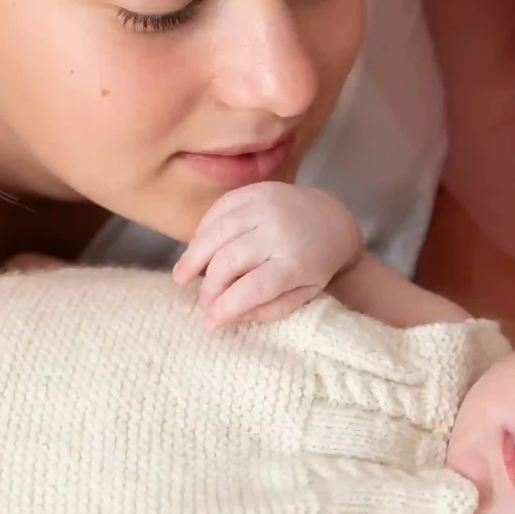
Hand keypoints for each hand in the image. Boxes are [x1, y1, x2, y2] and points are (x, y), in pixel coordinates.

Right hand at [172, 183, 363, 327]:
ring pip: (217, 231)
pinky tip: (197, 247)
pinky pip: (219, 209)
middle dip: (209, 286)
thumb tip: (227, 316)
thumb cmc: (315, 264)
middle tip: (201, 302)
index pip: (253, 287)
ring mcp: (267, 205)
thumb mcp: (302, 295)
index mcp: (297, 262)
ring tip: (181, 275)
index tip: (209, 323)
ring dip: (194, 256)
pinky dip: (203, 230)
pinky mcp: (256, 190)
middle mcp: (280, 230)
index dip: (225, 306)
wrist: (333, 221)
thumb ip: (268, 309)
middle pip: (230, 259)